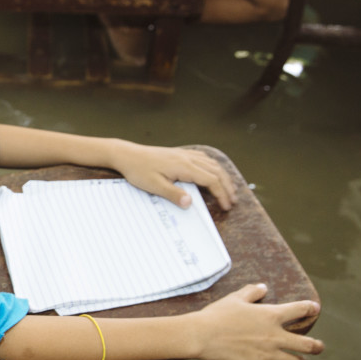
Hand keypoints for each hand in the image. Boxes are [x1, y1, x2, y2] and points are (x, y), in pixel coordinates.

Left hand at [110, 142, 237, 209]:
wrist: (127, 155)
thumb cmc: (139, 171)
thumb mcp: (154, 186)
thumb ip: (173, 194)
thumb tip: (190, 204)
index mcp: (184, 167)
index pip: (211, 180)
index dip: (222, 194)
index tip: (227, 206)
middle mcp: (188, 158)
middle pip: (216, 171)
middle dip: (227, 187)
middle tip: (233, 201)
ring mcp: (184, 154)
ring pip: (212, 164)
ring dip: (223, 176)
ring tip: (229, 189)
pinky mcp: (179, 153)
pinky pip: (203, 158)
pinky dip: (213, 166)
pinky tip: (213, 172)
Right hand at [191, 284, 322, 359]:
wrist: (201, 335)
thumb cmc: (216, 314)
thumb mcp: (234, 298)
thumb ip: (252, 292)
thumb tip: (263, 287)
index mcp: (272, 315)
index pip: (301, 309)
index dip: (310, 308)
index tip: (314, 309)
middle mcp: (275, 336)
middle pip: (308, 345)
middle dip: (317, 346)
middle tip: (319, 347)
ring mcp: (267, 354)